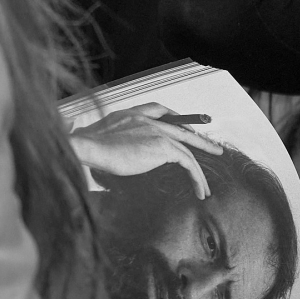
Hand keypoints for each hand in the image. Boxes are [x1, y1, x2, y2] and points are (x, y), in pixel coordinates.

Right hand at [69, 103, 223, 198]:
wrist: (89, 146)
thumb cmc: (86, 147)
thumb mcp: (97, 136)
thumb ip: (107, 138)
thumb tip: (103, 151)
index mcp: (131, 113)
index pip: (158, 109)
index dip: (174, 117)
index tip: (184, 128)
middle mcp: (146, 118)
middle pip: (180, 126)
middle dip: (198, 139)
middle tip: (213, 148)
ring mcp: (156, 130)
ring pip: (187, 146)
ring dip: (200, 166)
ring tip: (206, 185)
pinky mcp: (162, 146)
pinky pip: (187, 161)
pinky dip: (196, 176)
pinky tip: (198, 189)